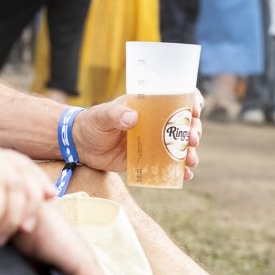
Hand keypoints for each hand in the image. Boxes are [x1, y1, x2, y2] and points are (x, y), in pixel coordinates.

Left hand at [75, 91, 204, 180]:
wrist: (80, 145)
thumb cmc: (92, 123)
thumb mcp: (102, 116)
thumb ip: (116, 115)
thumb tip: (133, 118)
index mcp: (148, 106)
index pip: (176, 98)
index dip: (191, 102)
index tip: (195, 111)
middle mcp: (155, 123)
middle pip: (184, 124)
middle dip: (193, 132)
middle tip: (191, 140)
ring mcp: (153, 142)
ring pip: (179, 146)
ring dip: (190, 153)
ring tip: (191, 160)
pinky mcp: (148, 159)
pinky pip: (168, 165)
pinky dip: (179, 170)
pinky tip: (185, 175)